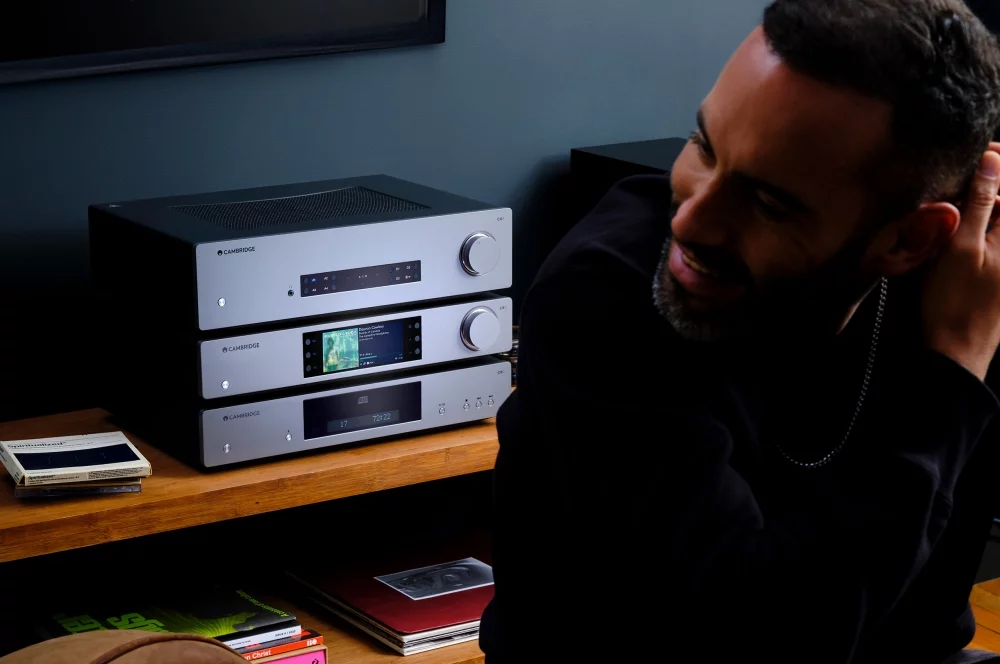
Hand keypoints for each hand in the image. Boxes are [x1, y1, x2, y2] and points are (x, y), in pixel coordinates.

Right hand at [923, 148, 999, 380]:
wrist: (952, 355)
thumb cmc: (954, 303)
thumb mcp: (963, 247)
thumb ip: (980, 201)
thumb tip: (992, 158)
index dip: (998, 164)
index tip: (978, 153)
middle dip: (982, 187)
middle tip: (949, 184)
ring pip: (988, 221)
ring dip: (969, 210)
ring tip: (941, 210)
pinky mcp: (989, 273)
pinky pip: (981, 239)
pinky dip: (964, 230)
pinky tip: (943, 234)